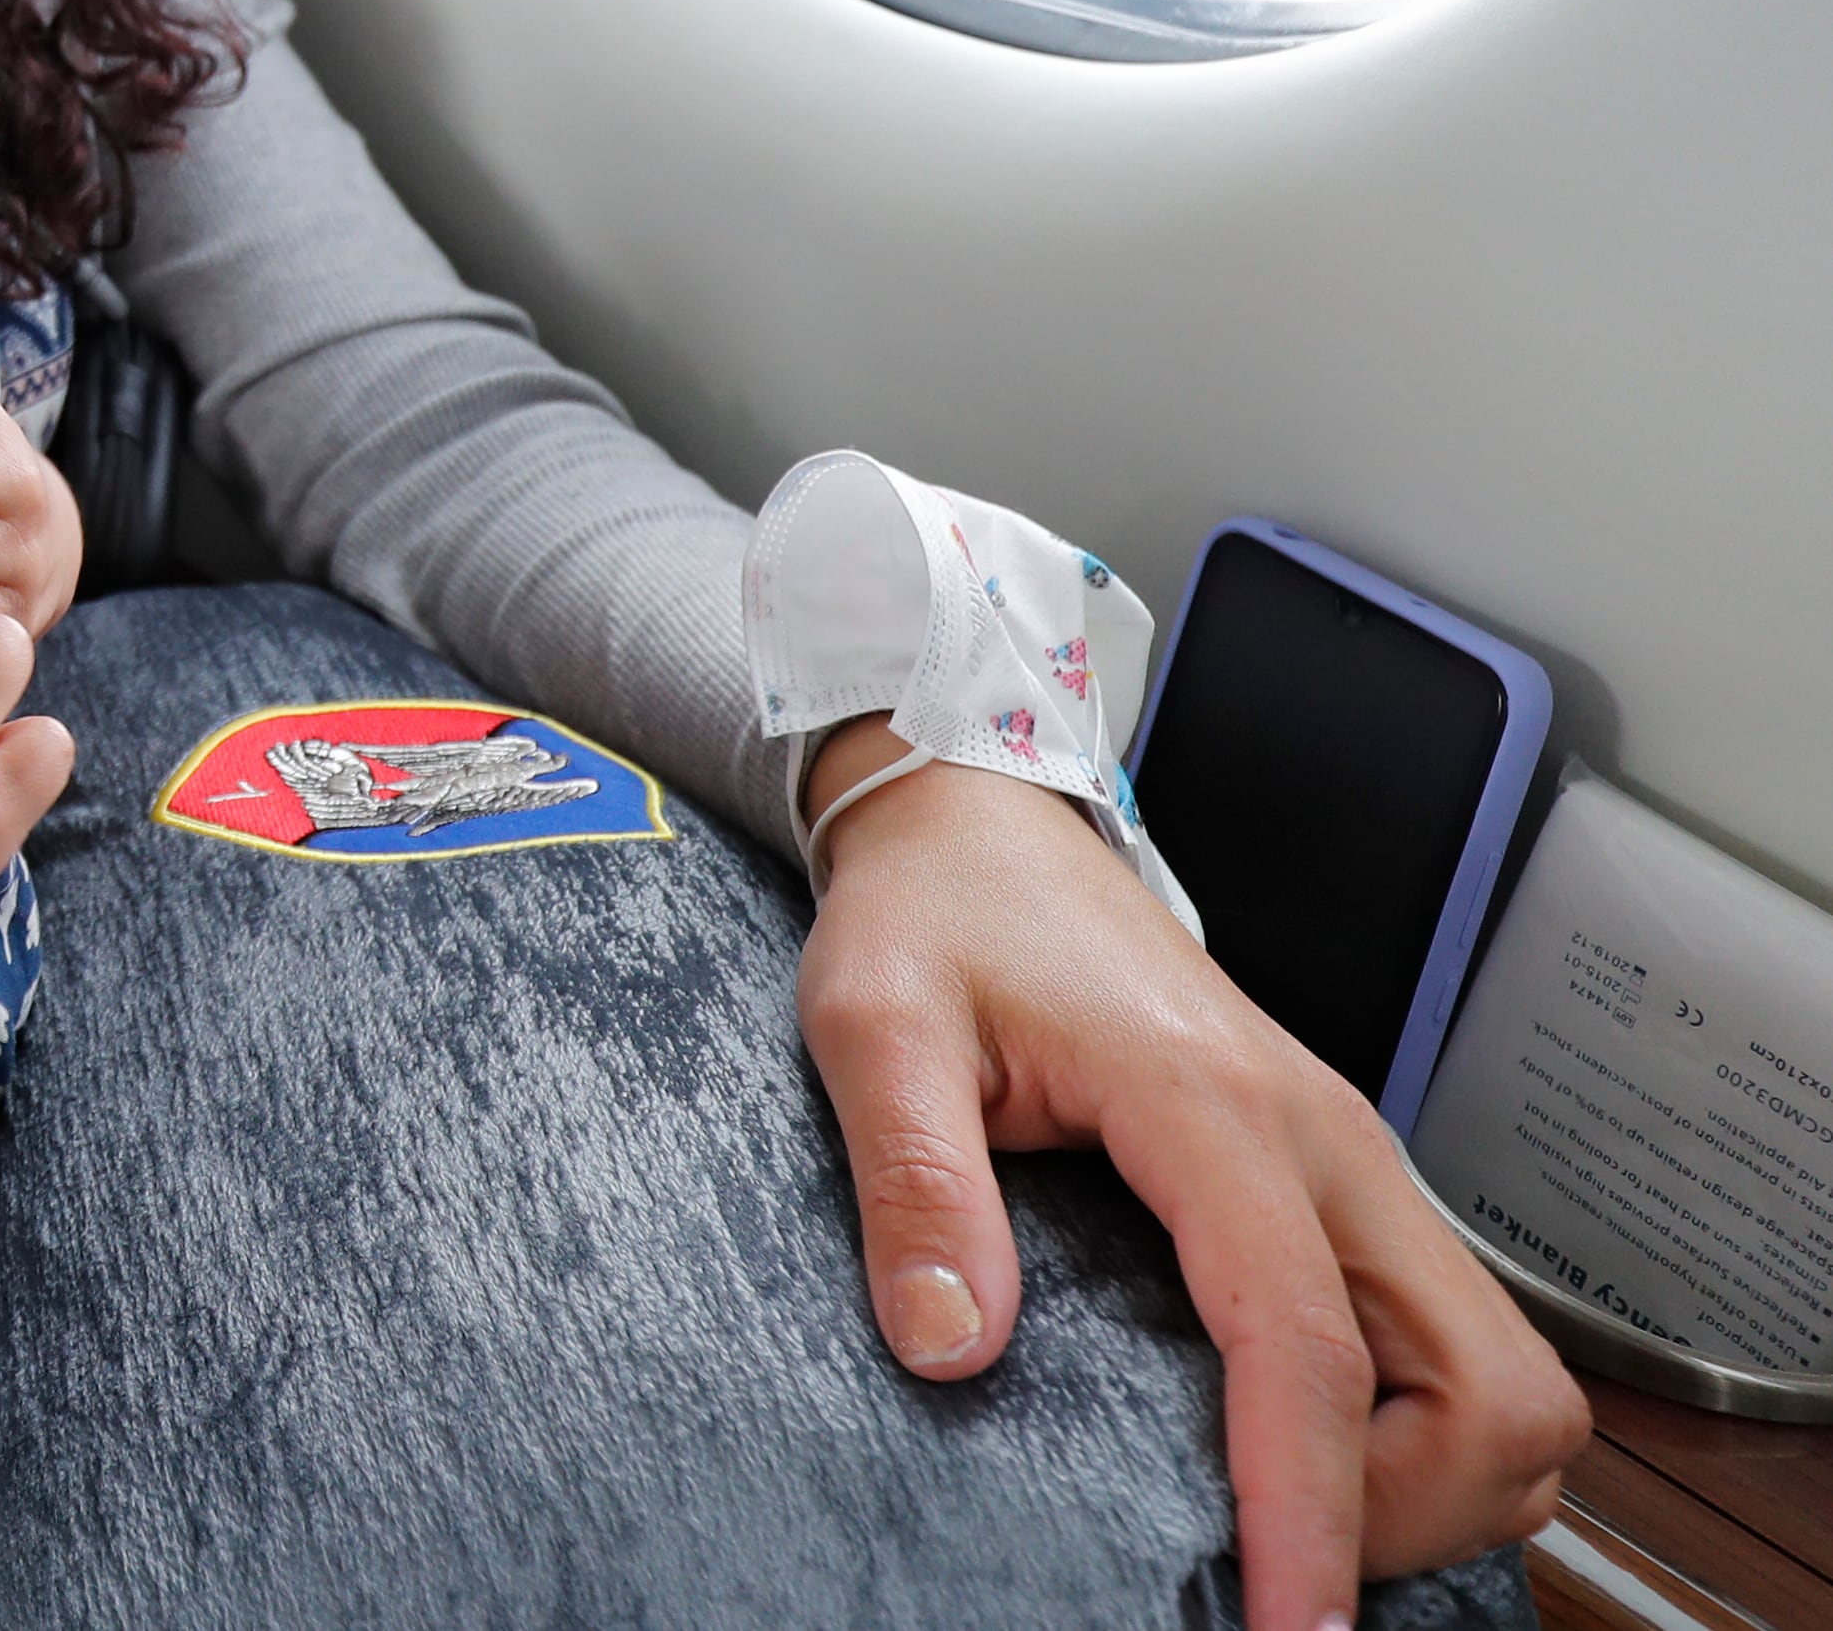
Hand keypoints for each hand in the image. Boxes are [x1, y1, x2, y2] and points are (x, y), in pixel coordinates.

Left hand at [796, 722, 1585, 1630]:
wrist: (986, 828)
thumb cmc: (936, 919)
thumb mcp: (872, 1024)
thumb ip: (914, 1181)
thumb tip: (952, 1348)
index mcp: (1212, 1102)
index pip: (1304, 1341)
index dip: (1308, 1504)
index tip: (1282, 1620)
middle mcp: (1324, 1141)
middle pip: (1490, 1381)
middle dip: (1413, 1511)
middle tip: (1277, 1568)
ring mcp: (1352, 1169)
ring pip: (1506, 1376)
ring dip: (1436, 1482)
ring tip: (1292, 1530)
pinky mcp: (1345, 1192)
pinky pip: (1453, 1346)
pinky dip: (1418, 1434)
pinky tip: (1307, 1465)